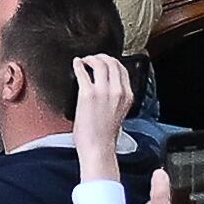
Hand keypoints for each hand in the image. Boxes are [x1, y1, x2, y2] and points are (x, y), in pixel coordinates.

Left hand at [74, 52, 135, 182]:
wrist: (98, 147)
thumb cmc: (105, 134)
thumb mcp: (119, 112)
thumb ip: (116, 97)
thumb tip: (107, 84)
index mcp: (128, 96)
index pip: (123, 69)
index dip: (112, 61)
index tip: (104, 60)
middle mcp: (117, 91)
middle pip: (112, 62)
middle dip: (101, 56)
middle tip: (92, 58)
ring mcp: (103, 92)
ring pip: (99, 63)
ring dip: (90, 58)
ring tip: (84, 61)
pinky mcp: (88, 94)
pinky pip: (82, 72)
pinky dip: (78, 64)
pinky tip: (76, 64)